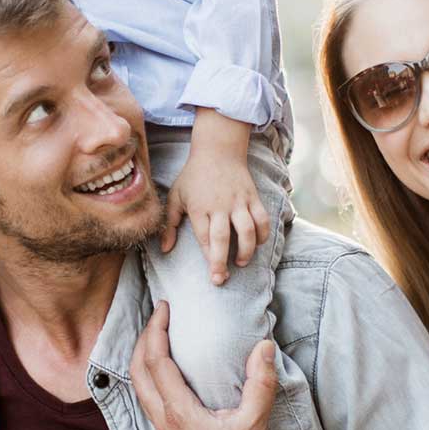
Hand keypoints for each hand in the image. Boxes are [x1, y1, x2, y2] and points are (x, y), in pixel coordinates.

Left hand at [128, 302, 280, 429]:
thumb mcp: (254, 425)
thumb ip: (261, 384)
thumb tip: (264, 347)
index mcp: (178, 412)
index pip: (157, 361)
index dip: (157, 330)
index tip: (165, 308)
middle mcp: (162, 420)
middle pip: (137, 370)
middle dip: (143, 338)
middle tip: (157, 316)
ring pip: (138, 387)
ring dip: (142, 358)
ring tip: (156, 339)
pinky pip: (147, 401)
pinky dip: (147, 378)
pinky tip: (163, 376)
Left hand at [161, 112, 269, 285]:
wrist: (218, 150)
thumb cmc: (194, 176)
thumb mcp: (176, 196)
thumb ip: (169, 224)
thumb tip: (165, 249)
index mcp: (199, 207)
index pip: (204, 237)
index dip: (209, 257)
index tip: (213, 274)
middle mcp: (219, 206)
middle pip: (223, 237)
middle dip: (222, 261)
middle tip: (222, 279)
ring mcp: (238, 202)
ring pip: (247, 230)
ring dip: (246, 250)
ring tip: (242, 263)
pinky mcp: (252, 197)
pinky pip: (262, 219)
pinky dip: (263, 234)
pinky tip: (257, 244)